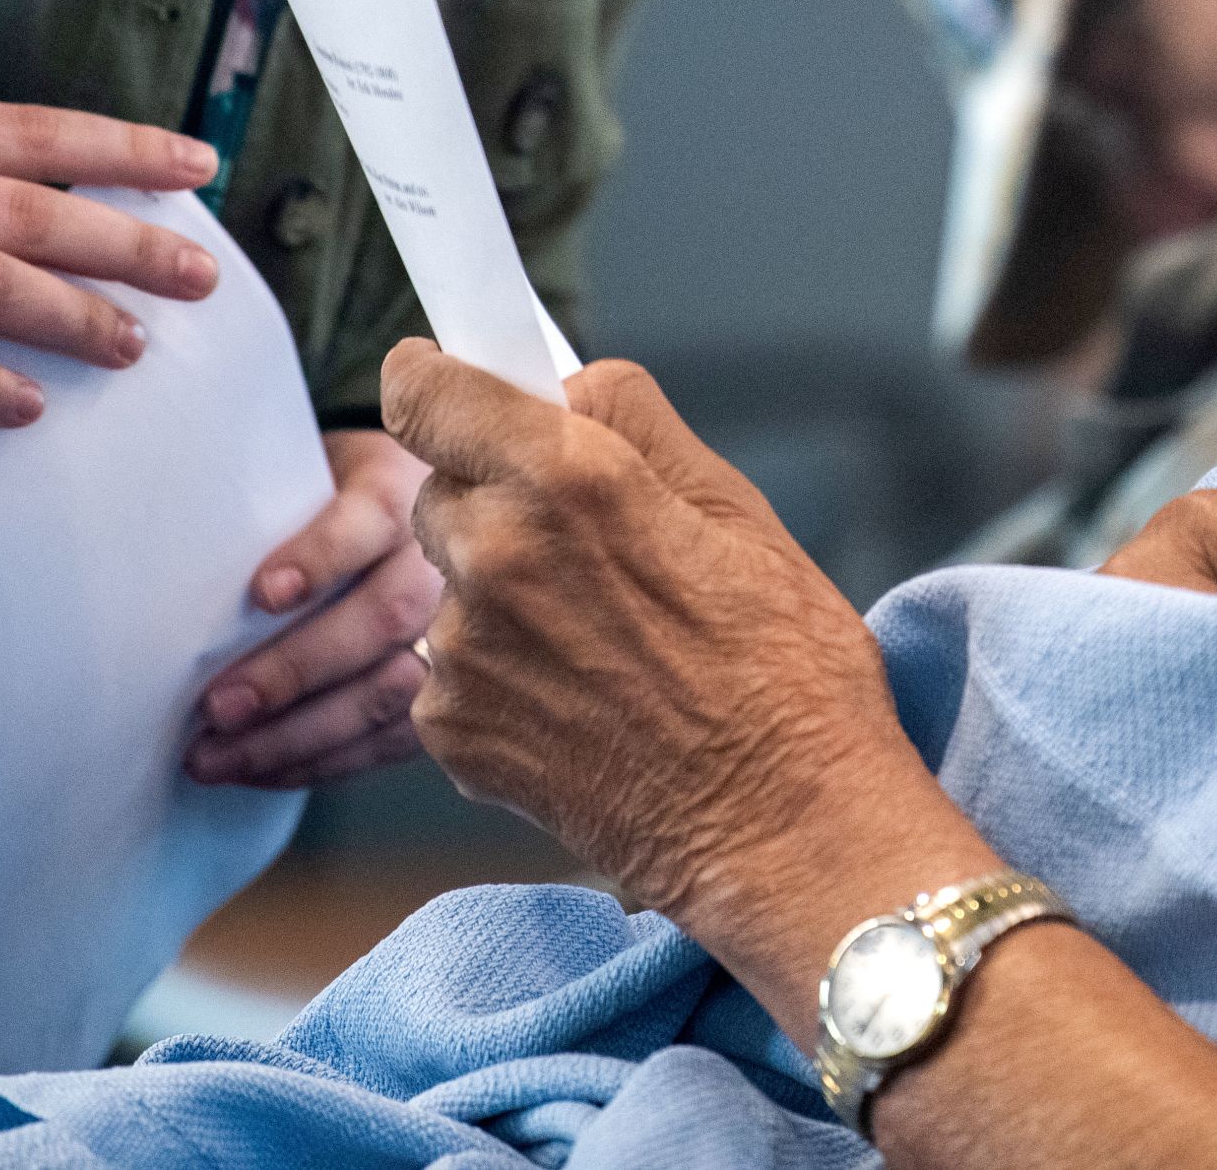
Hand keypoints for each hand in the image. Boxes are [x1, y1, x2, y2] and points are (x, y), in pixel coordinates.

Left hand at [189, 426, 439, 786]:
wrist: (412, 523)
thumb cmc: (332, 503)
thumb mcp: (312, 476)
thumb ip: (272, 508)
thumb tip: (172, 555)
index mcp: (402, 492)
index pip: (370, 520)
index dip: (321, 557)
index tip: (263, 593)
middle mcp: (439, 562)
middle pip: (385, 618)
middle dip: (296, 669)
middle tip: (218, 706)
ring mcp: (455, 630)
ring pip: (391, 692)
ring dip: (298, 735)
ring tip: (217, 757)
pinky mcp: (446, 690)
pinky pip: (393, 739)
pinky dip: (321, 762)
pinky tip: (260, 769)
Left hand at [386, 345, 966, 972]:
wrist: (786, 831)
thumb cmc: (789, 670)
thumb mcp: (741, 510)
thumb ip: (634, 424)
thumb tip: (562, 386)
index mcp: (569, 481)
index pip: (428, 394)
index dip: (438, 385)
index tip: (451, 390)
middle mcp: (497, 557)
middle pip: (441, 487)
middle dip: (494, 500)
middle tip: (584, 549)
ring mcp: (464, 653)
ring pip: (448, 584)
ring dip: (497, 595)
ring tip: (600, 643)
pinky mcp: (451, 731)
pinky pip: (450, 668)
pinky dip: (500, 675)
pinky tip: (581, 700)